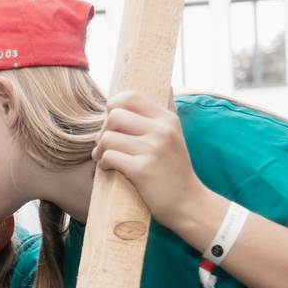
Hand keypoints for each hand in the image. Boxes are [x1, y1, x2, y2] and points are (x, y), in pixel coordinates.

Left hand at [92, 91, 221, 244]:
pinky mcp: (142, 169)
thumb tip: (168, 85)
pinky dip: (104, 164)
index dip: (113, 107)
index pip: (130, 96)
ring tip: (105, 158)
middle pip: (114, 116)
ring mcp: (152, 149)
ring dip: (100, 150)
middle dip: (103, 131)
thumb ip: (168, 110)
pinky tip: (110, 169)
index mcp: (167, 119)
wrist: (187, 202)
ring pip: (107, 138)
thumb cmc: (174, 169)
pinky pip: (108, 157)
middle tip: (106, 145)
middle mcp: (161, 130)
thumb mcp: (176, 135)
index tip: (113, 124)